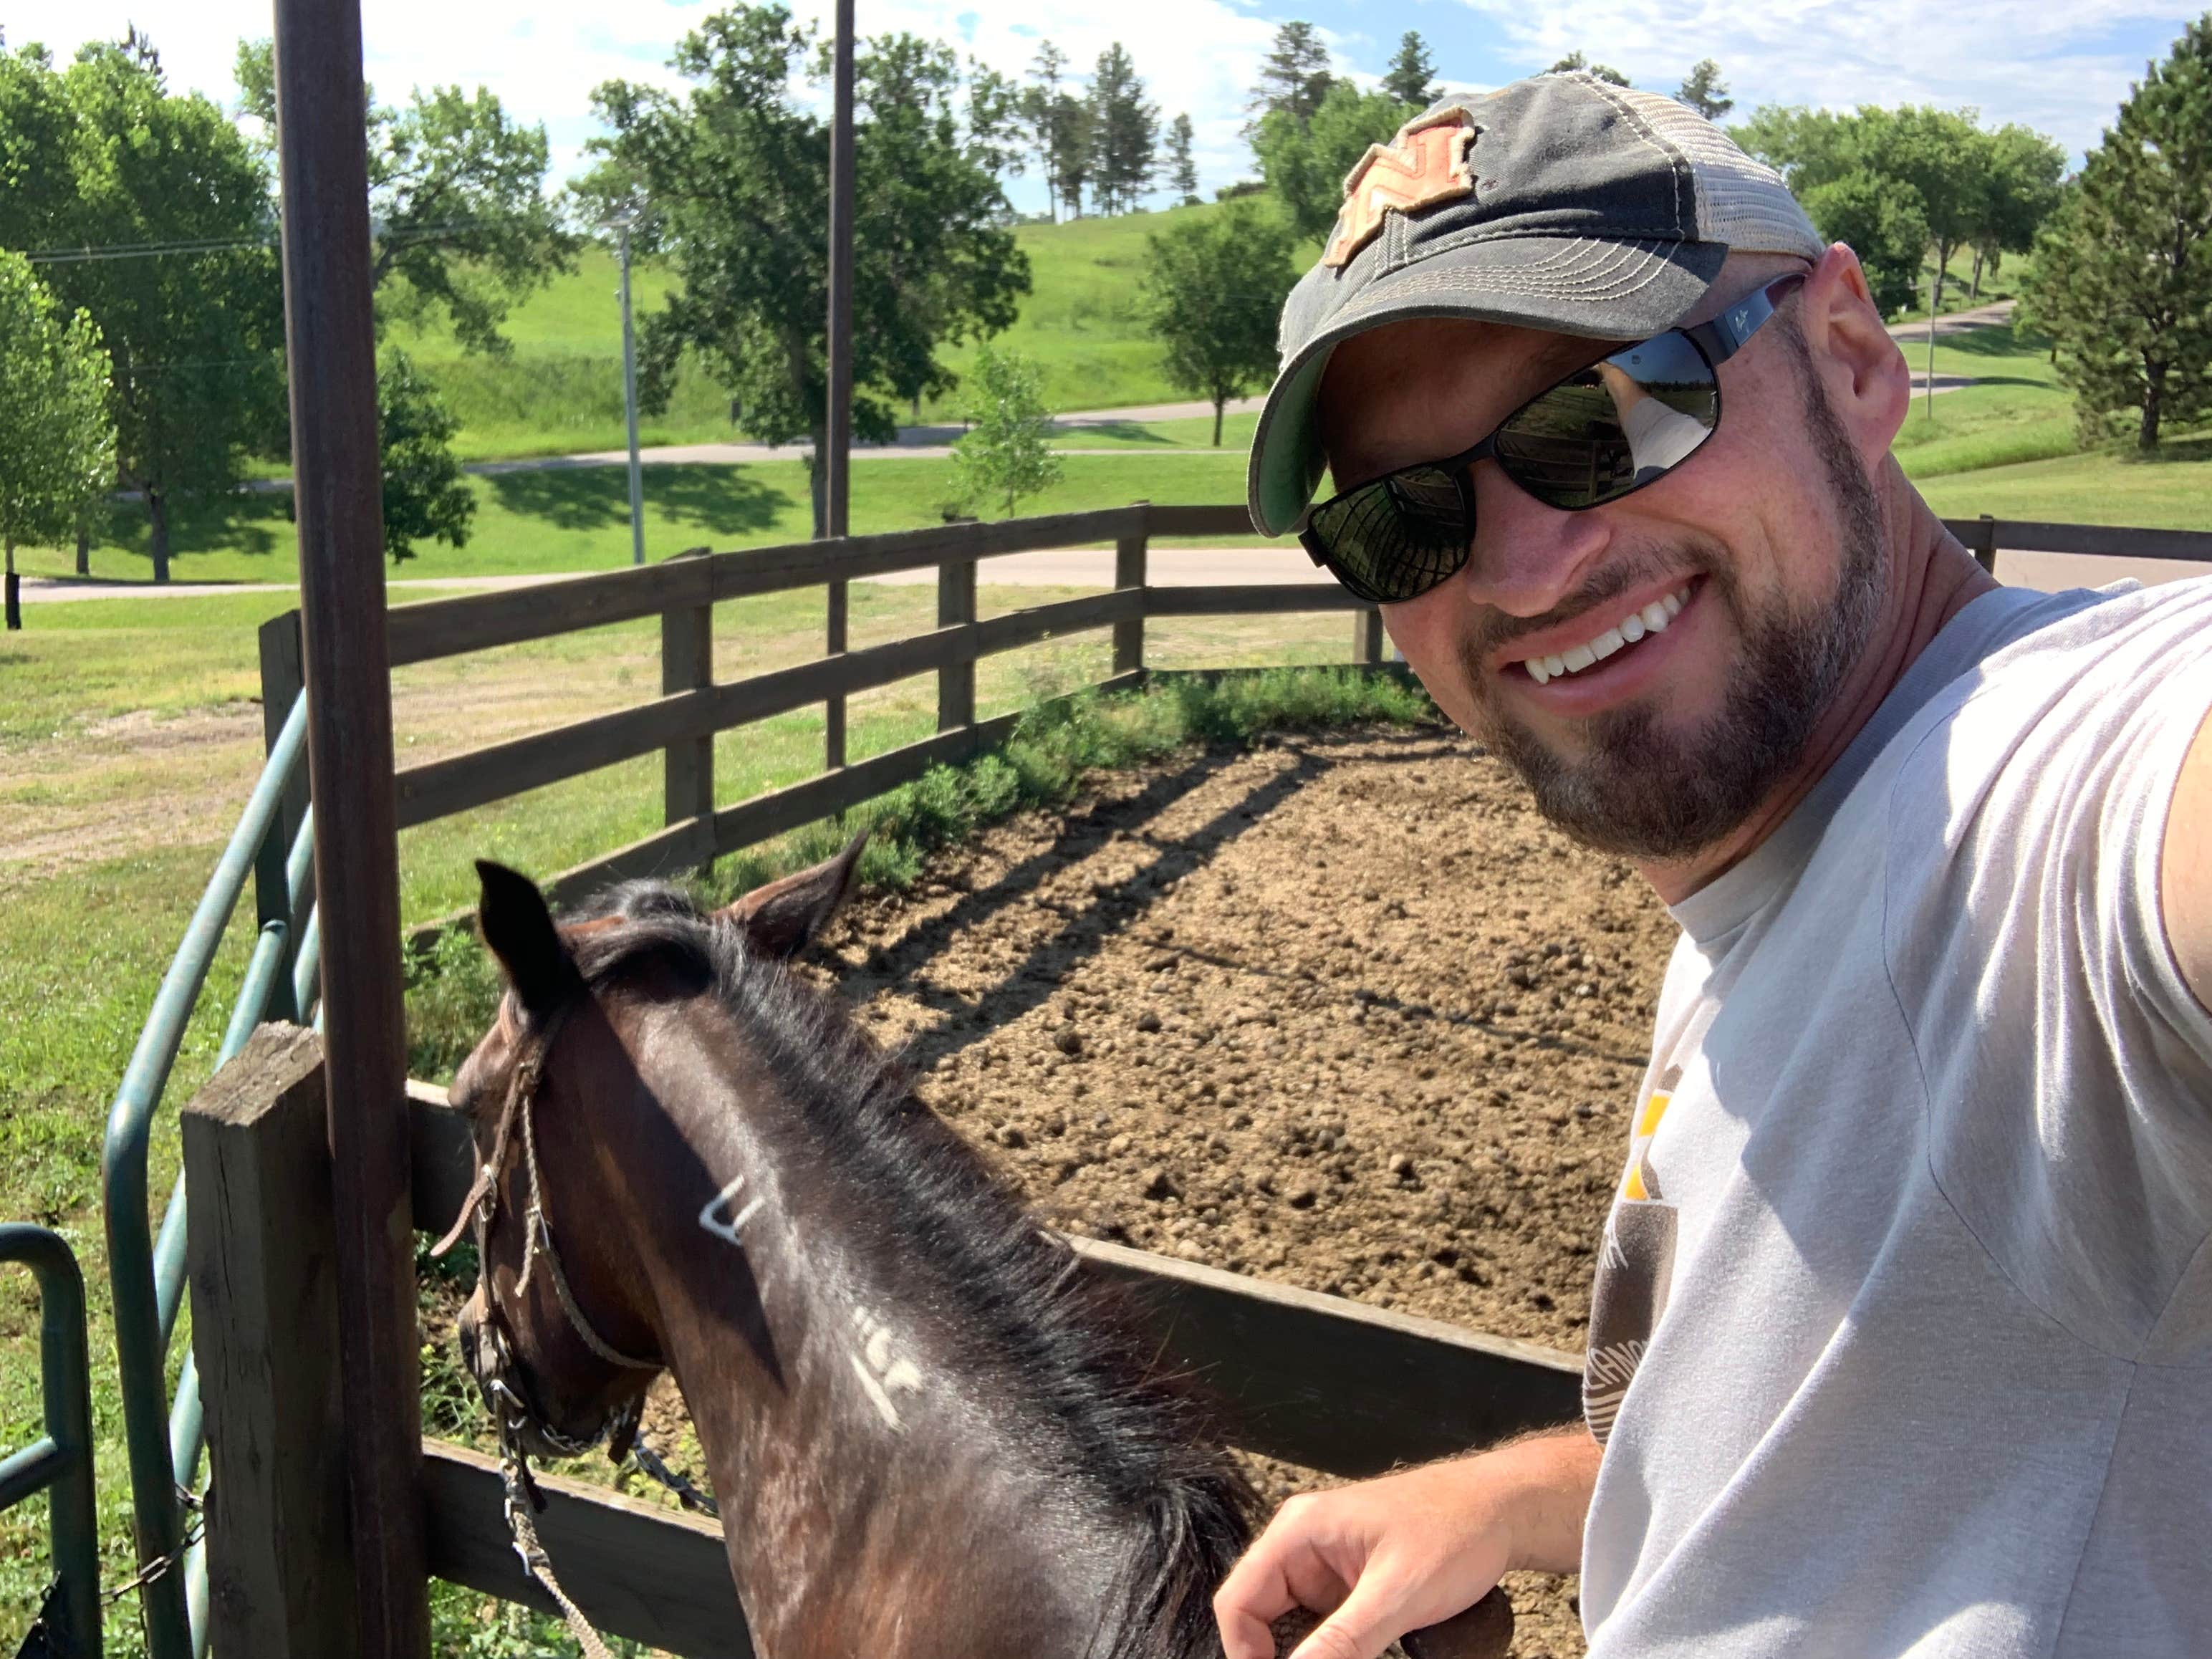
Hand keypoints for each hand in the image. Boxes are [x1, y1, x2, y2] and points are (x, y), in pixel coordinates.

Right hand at [1213, 1458, 1513, 1658]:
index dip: (1245, 1653)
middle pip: (1260, 1617)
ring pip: (1293, 1628)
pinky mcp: (1352, 1585)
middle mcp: (1304, 1546)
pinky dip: (1335, 1653)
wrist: (1504, 1512)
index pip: (1238, 1600)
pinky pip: (1326, 1628)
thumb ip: (1342, 1642)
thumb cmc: (1456, 1528)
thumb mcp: (1397, 1595)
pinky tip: (1362, 1655)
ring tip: (1347, 1657)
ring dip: (1311, 1654)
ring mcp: (1328, 1566)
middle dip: (1280, 1655)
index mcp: (1299, 1532)